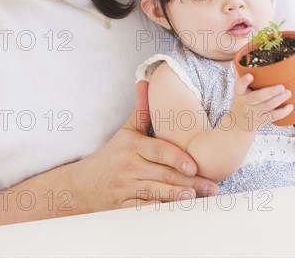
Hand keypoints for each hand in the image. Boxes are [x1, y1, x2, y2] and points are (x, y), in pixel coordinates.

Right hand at [73, 81, 219, 211]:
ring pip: (156, 193)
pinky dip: (158, 211)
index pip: (159, 151)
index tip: (193, 166)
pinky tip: (174, 212)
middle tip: (212, 187)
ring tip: (196, 199)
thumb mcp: (127, 131)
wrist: (82, 185)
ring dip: (177, 197)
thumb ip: (142, 110)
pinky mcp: (123, 206)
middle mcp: (130, 167)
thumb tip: (146, 82)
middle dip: (189, 182)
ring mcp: (126, 188)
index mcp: (133, 146)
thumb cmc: (112, 155)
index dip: (177, 159)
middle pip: (163, 175)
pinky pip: (143, 209)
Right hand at [232, 74, 292, 129]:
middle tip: (282, 86)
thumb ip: (242, 75)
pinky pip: (273, 117)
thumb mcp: (238, 89)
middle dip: (270, 92)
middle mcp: (246, 102)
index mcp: (239, 93)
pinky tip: (291, 106)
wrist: (238, 122)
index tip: (250, 76)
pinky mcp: (262, 120)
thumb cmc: (242, 99)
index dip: (244, 81)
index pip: (239, 86)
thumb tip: (246, 55)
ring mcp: (254, 112)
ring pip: (267, 106)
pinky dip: (283, 112)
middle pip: (257, 97)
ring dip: (279, 100)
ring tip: (288, 93)